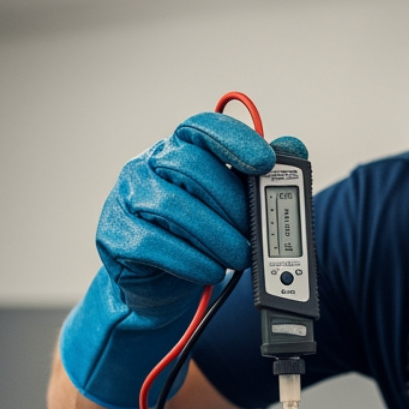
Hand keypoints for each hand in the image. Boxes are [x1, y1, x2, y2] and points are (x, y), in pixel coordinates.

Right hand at [59, 112, 305, 408]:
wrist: (160, 282)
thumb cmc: (199, 235)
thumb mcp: (232, 204)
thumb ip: (260, 176)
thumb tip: (294, 147)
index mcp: (178, 147)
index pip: (202, 127)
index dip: (234, 140)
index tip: (265, 162)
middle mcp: (147, 163)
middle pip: (190, 165)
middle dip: (231, 202)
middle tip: (255, 233)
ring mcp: (126, 196)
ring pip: (170, 205)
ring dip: (215, 235)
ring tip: (239, 258)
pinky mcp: (114, 233)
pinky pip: (151, 242)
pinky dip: (189, 259)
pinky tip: (211, 271)